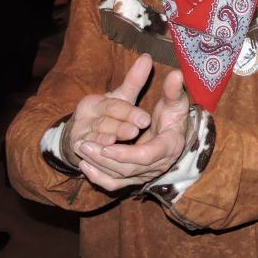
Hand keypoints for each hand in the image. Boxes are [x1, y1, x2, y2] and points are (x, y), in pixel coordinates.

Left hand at [75, 58, 190, 191]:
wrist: (173, 132)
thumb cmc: (173, 114)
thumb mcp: (175, 100)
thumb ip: (173, 90)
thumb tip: (176, 73)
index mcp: (170, 146)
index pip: (147, 156)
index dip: (126, 153)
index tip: (106, 145)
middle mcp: (159, 165)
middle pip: (128, 169)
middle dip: (105, 158)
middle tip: (84, 144)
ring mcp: (146, 175)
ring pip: (119, 178)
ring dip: (98, 165)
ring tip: (81, 149)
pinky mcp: (135, 179)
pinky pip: (114, 184)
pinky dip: (98, 177)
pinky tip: (84, 164)